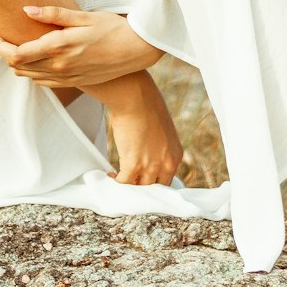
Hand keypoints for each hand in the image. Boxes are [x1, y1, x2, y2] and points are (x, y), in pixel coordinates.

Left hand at [0, 5, 162, 88]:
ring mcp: (66, 76)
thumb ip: (54, 14)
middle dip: (3, 53)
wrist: (137, 51)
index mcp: (58, 47)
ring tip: (14, 47)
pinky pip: (43, 82)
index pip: (15, 53)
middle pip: (17, 66)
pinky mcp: (73, 82)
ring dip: (16, 64)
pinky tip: (34, 59)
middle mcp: (59, 65)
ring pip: (28, 76)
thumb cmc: (113, 28)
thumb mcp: (84, 16)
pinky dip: (32, 72)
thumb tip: (26, 10)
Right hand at [103, 72, 183, 186]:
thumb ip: (159, 147)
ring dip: (128, 185)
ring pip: (139, 188)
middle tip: (129, 183)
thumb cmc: (146, 106)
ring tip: (119, 179)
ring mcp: (150, 165)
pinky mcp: (134, 164)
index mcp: (176, 155)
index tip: (142, 181)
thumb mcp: (162, 131)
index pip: (167, 180)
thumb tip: (147, 154)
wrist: (136, 98)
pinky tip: (110, 175)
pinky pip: (124, 182)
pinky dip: (116, 181)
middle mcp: (167, 163)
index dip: (152, 182)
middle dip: (141, 187)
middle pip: (154, 187)